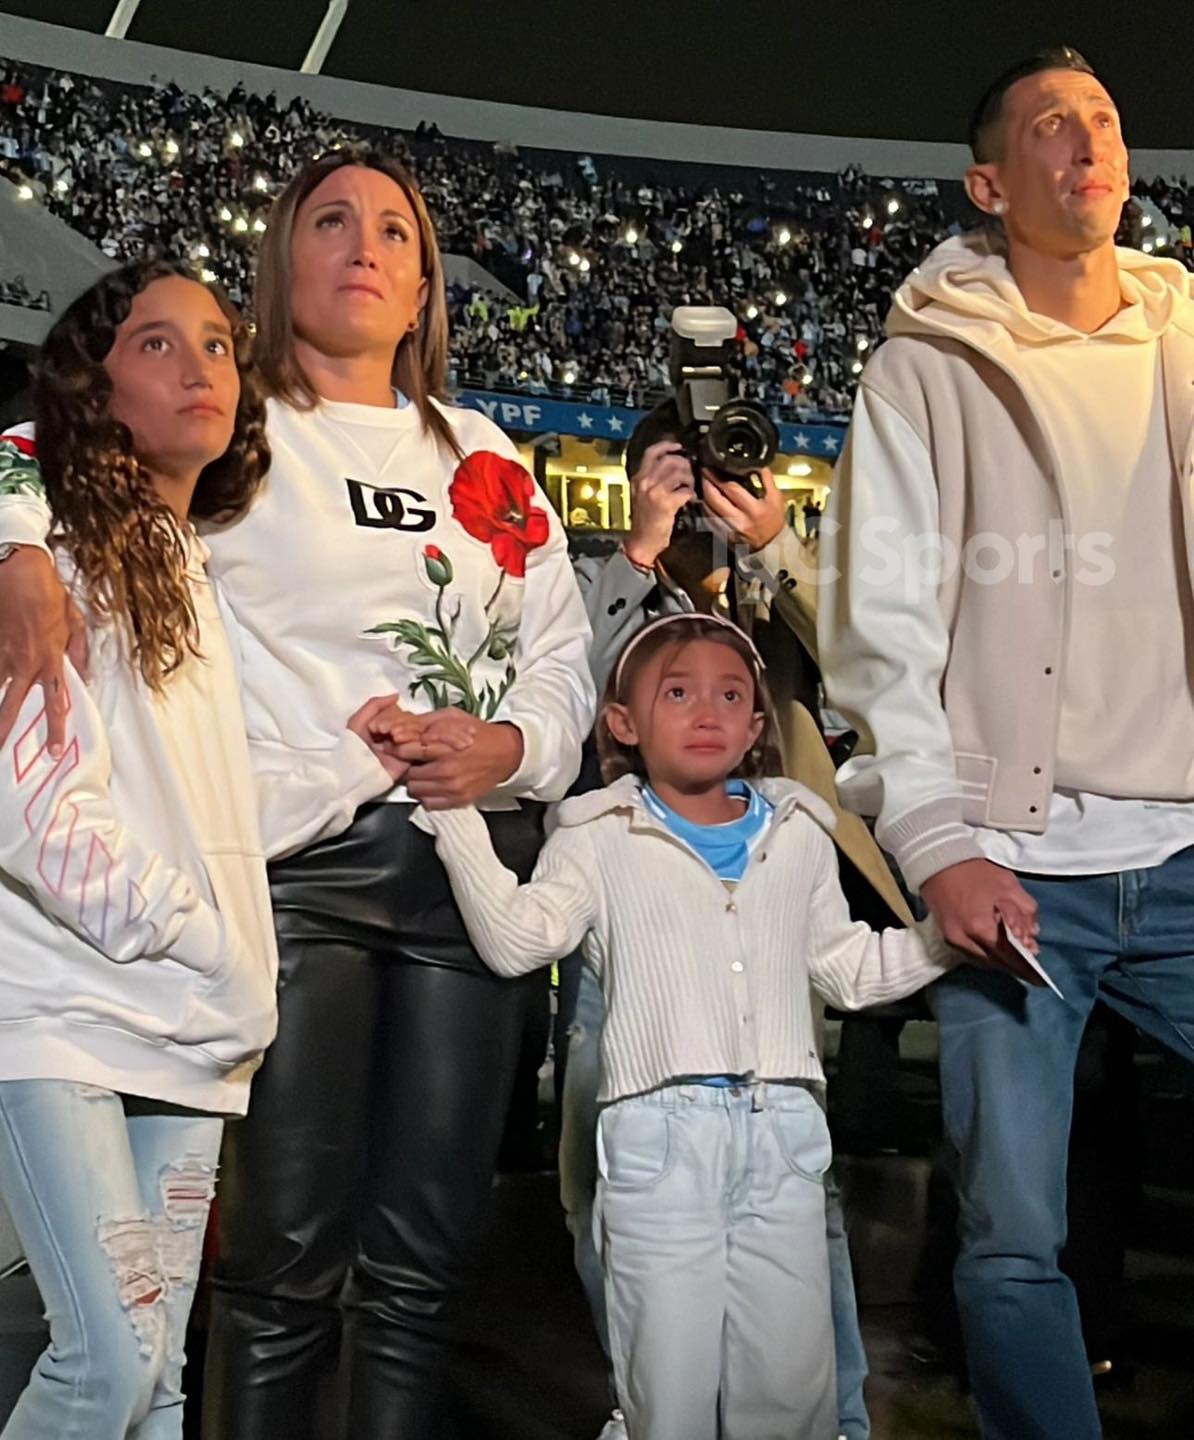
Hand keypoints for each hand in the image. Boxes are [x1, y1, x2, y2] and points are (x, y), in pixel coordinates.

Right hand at [0, 547, 86, 754]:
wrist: (16, 567)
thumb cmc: (48, 591)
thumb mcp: (75, 620)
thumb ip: (79, 651)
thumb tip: (85, 675)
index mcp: (50, 658)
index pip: (55, 701)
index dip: (56, 728)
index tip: (54, 750)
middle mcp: (24, 661)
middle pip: (13, 705)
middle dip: (4, 730)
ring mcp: (1, 653)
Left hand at [347, 694, 412, 783]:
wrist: (353, 772)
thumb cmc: (351, 747)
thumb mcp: (357, 721)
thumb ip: (375, 704)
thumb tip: (397, 695)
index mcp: (385, 725)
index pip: (399, 712)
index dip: (390, 716)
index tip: (375, 727)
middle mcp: (396, 734)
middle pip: (410, 718)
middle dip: (396, 722)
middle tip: (382, 731)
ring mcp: (404, 746)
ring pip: (417, 728)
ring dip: (405, 728)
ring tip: (391, 737)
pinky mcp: (411, 758)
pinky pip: (420, 743)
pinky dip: (411, 738)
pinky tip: (399, 741)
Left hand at [399, 711, 523, 808]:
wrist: (506, 753)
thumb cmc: (478, 733)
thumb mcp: (453, 717)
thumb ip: (426, 722)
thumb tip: (401, 728)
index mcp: (445, 748)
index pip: (407, 752)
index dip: (398, 749)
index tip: (396, 748)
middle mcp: (448, 771)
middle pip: (408, 775)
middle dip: (408, 767)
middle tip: (415, 761)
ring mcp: (453, 789)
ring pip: (416, 791)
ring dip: (417, 782)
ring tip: (425, 772)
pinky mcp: (459, 801)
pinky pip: (429, 804)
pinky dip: (428, 795)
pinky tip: (434, 784)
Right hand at [622, 440, 696, 568]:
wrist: (641, 542)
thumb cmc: (644, 521)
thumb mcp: (642, 495)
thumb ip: (652, 479)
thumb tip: (672, 465)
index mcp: (638, 479)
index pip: (651, 453)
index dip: (667, 445)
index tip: (678, 446)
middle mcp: (644, 482)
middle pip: (669, 460)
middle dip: (684, 464)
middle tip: (688, 474)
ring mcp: (654, 492)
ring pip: (679, 472)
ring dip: (689, 479)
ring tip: (689, 487)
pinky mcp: (665, 503)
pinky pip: (685, 490)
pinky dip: (690, 494)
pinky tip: (688, 499)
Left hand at [700, 466, 784, 552]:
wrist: (770, 546)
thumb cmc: (773, 520)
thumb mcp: (776, 499)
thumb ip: (767, 480)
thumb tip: (757, 463)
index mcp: (753, 510)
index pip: (731, 489)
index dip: (718, 477)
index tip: (710, 466)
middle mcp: (739, 521)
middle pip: (715, 499)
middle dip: (706, 483)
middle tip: (703, 472)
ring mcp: (729, 531)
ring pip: (708, 510)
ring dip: (703, 495)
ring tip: (703, 484)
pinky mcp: (722, 537)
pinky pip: (708, 520)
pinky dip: (705, 508)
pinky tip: (705, 500)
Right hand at [921, 858, 1042, 982]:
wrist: (938, 862)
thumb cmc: (975, 872)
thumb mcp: (1008, 884)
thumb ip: (1025, 910)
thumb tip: (1032, 934)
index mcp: (981, 927)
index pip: (1008, 956)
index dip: (1024, 965)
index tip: (1037, 975)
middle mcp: (965, 940)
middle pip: (995, 962)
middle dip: (1013, 964)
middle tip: (1029, 965)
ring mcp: (953, 940)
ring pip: (982, 960)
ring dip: (999, 960)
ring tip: (1015, 958)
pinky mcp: (947, 936)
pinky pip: (970, 953)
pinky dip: (985, 954)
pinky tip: (995, 949)